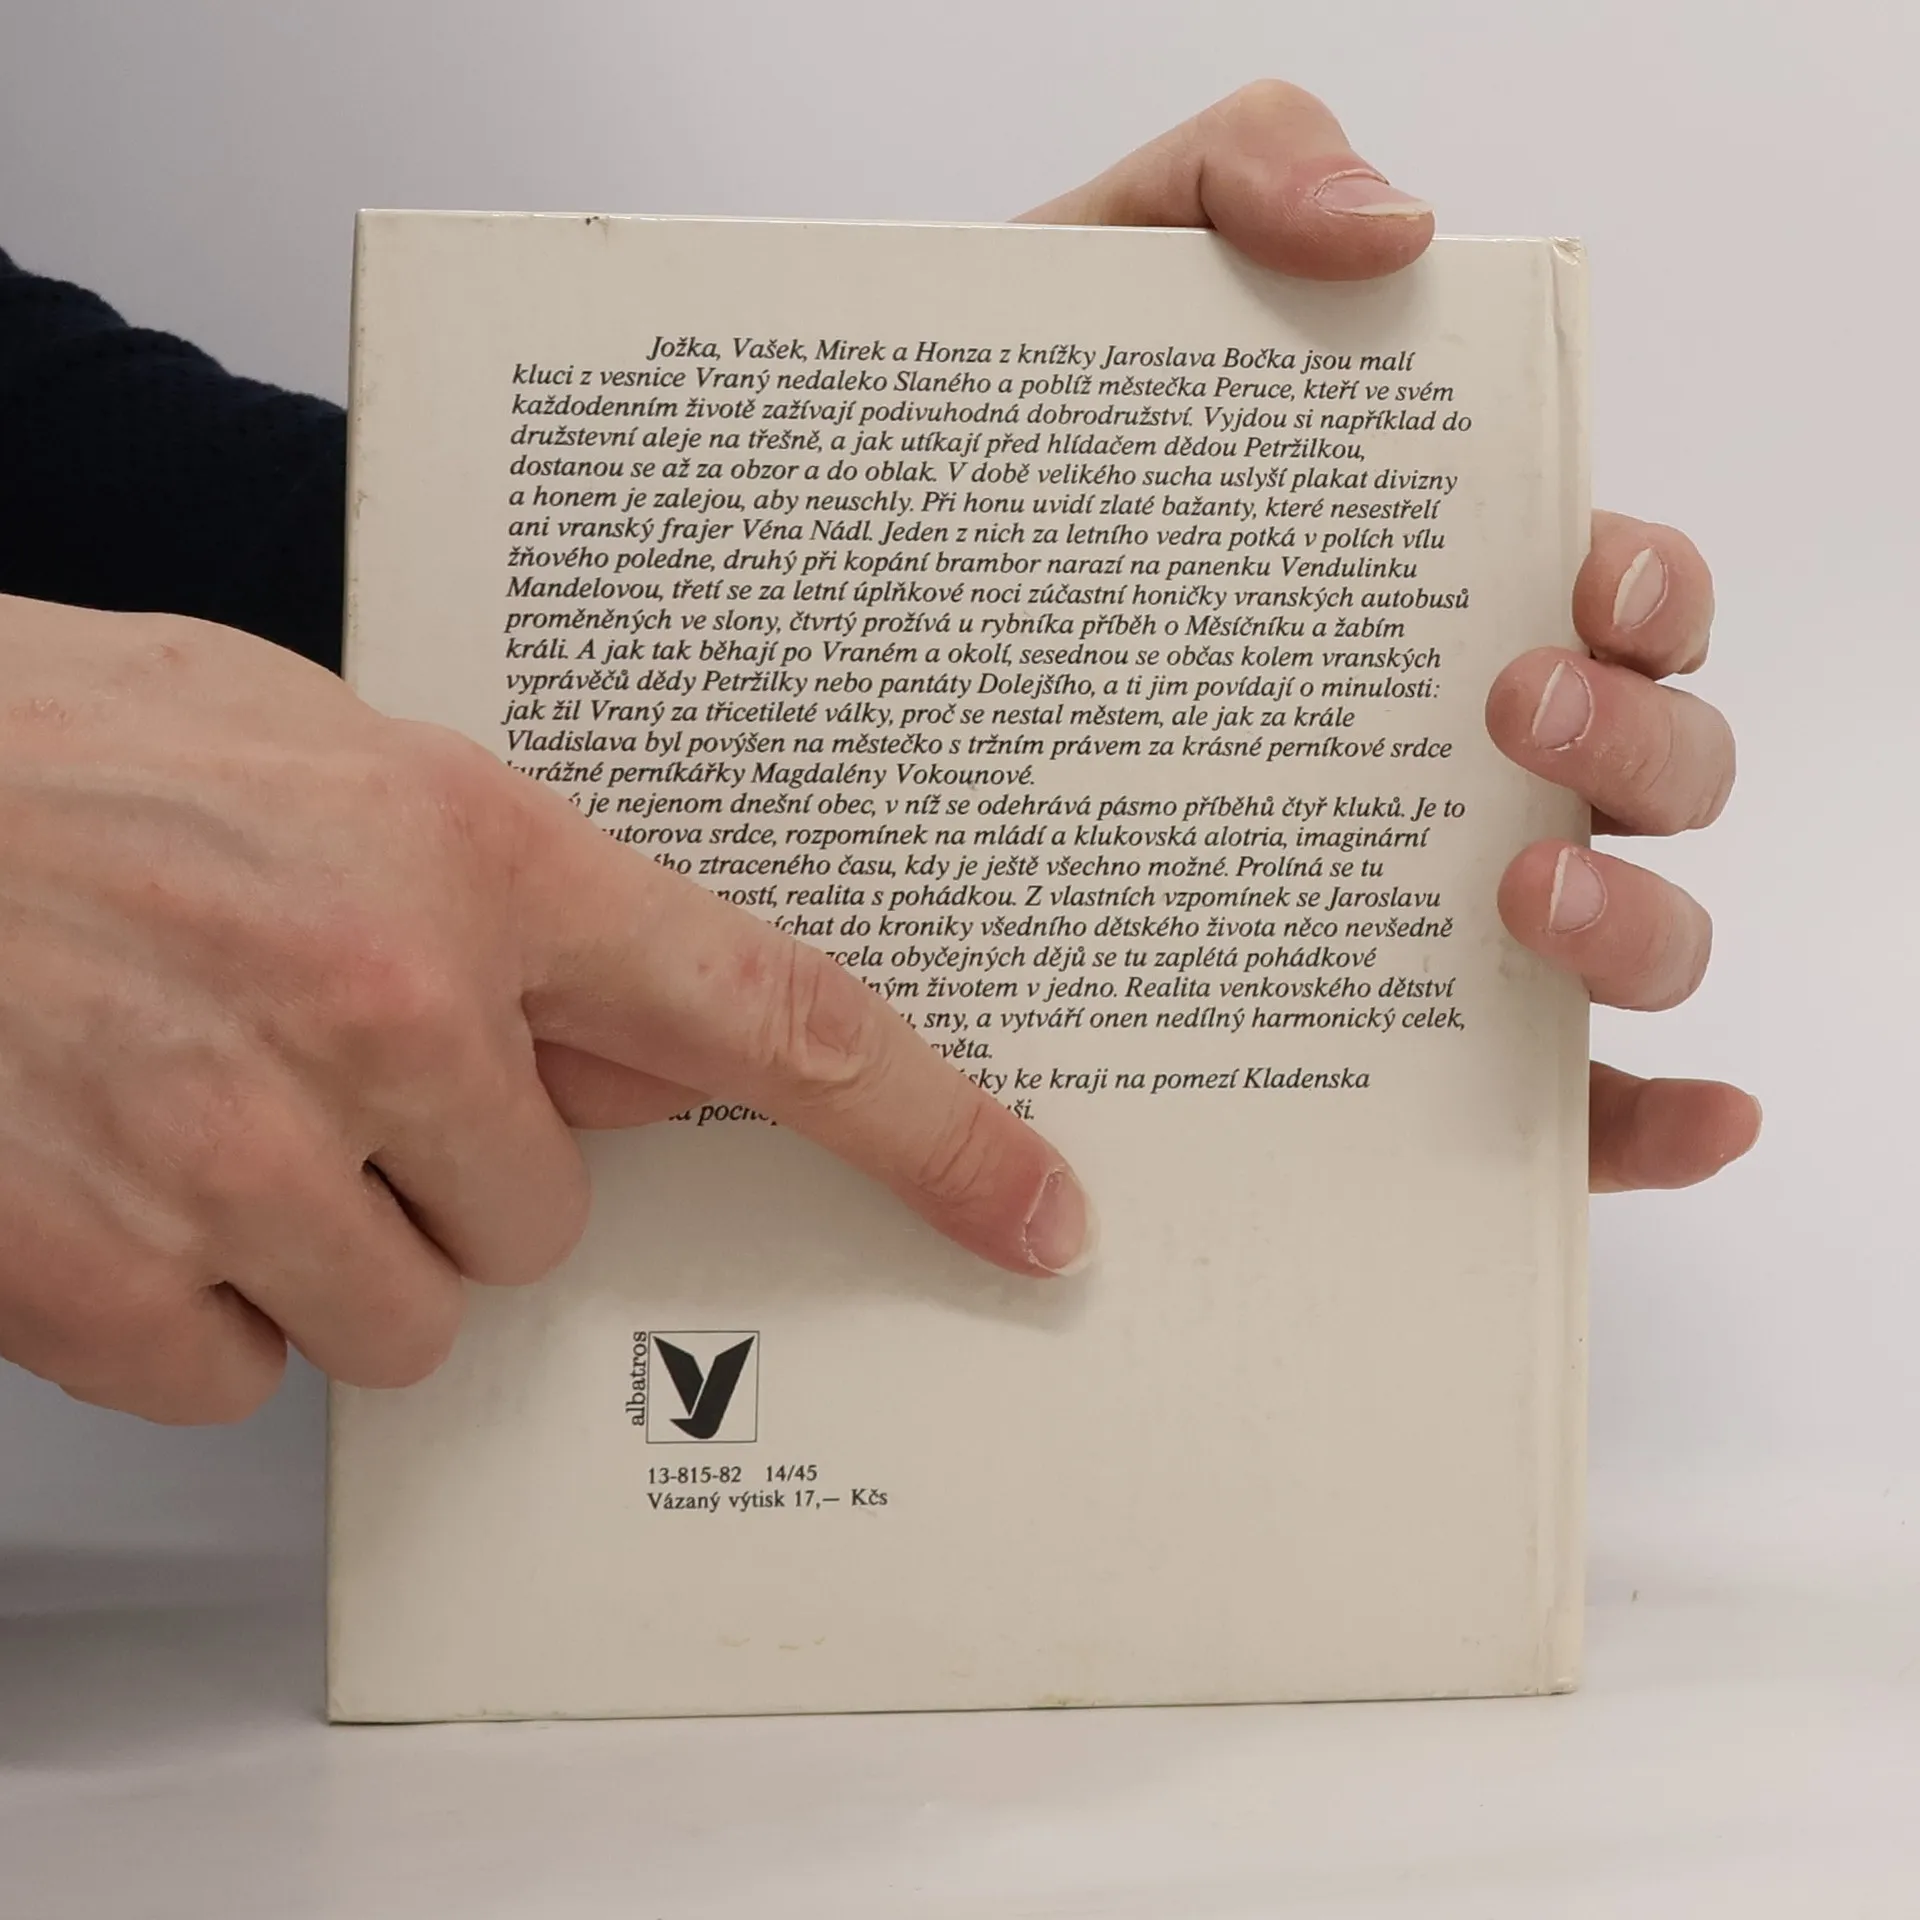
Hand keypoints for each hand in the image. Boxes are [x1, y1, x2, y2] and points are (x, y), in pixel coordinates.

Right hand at [0, 596, 1091, 1423]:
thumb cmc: (80, 746)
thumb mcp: (337, 759)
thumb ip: (509, 899)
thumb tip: (637, 1044)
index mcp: (477, 856)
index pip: (775, 1019)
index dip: (930, 1132)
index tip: (1030, 1210)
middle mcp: (386, 1003)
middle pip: (546, 1216)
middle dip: (458, 1171)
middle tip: (325, 1067)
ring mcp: (240, 1142)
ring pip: (404, 1317)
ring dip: (328, 1248)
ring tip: (205, 1105)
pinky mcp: (100, 1267)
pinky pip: (240, 1375)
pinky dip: (194, 1309)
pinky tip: (120, 1173)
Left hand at [1024, 82, 1759, 1191]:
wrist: (845, 636)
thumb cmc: (991, 491)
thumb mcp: (1090, 293)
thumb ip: (1229, 179)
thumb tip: (1394, 225)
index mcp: (1429, 605)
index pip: (1618, 597)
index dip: (1650, 590)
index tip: (1581, 583)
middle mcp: (1454, 760)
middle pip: (1653, 762)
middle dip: (1637, 738)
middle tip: (1509, 713)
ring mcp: (1421, 910)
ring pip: (1628, 932)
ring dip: (1638, 923)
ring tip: (1521, 897)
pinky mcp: (1373, 1047)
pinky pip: (1552, 1107)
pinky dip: (1649, 1121)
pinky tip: (1686, 1119)